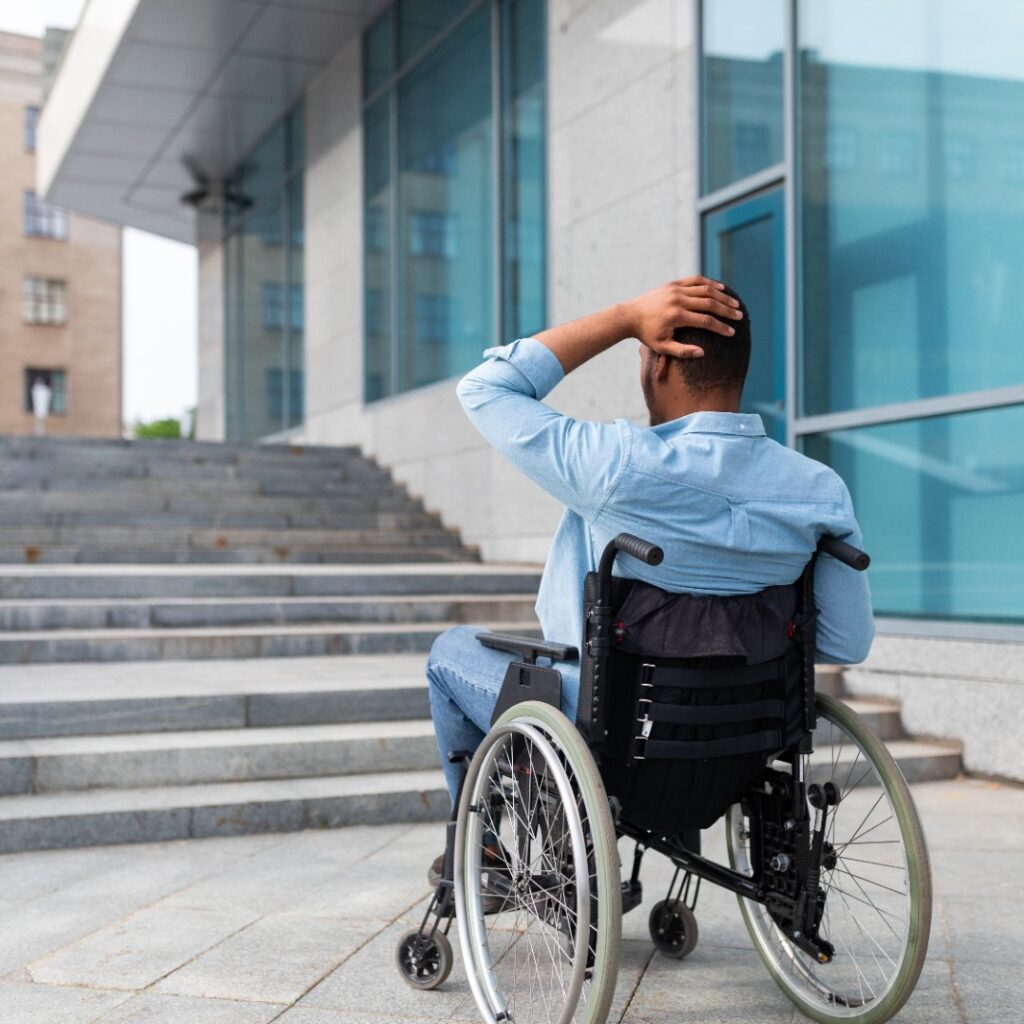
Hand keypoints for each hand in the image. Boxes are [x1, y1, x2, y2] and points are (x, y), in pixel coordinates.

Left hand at [623, 277, 741, 358]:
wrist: (630, 316)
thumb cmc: (647, 335)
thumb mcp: (662, 347)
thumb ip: (682, 351)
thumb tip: (703, 353)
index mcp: (676, 317)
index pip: (706, 321)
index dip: (721, 327)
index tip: (732, 332)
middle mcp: (678, 300)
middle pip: (710, 303)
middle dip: (727, 311)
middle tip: (740, 316)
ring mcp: (676, 290)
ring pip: (705, 290)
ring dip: (722, 296)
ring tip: (735, 304)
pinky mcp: (673, 284)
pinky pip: (696, 280)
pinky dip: (709, 283)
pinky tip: (721, 289)